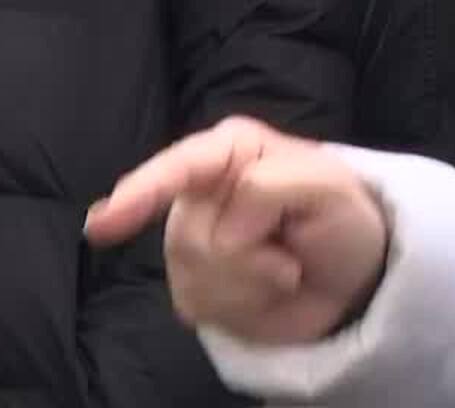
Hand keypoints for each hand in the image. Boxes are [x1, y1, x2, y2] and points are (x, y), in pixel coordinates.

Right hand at [83, 116, 387, 344]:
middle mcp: (200, 189)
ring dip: (253, 281)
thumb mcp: (329, 187)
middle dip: (248, 253)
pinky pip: (199, 304)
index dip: (139, 194)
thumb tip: (224, 226)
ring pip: (193, 272)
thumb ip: (271, 187)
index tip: (101, 225)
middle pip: (191, 233)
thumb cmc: (343, 219)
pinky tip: (270, 291)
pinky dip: (247, 304)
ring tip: (285, 268)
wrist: (354, 280)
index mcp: (232, 150)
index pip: (180, 166)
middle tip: (291, 249)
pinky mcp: (191, 286)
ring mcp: (189, 239)